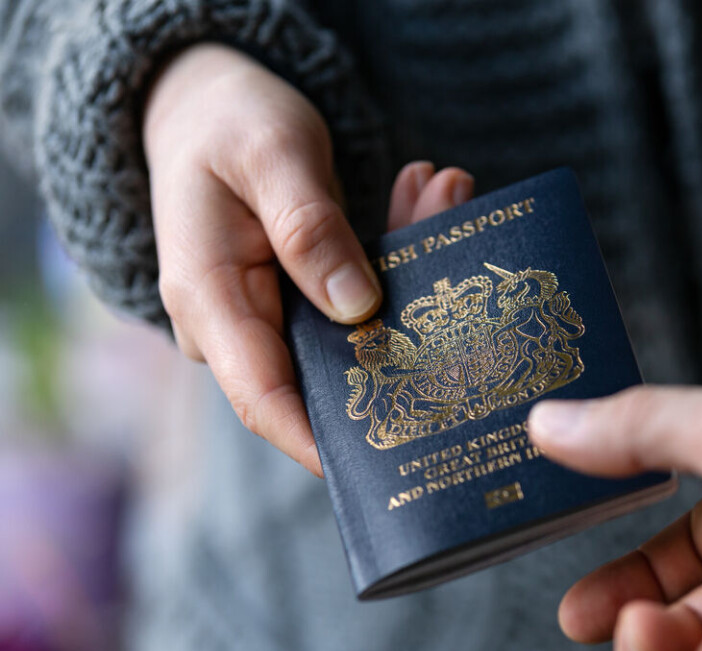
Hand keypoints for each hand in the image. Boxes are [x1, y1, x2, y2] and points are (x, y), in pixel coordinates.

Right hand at [143, 44, 472, 475]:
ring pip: (351, 328)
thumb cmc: (226, 120)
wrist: (200, 103)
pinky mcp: (296, 296)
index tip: (392, 458)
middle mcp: (235, 321)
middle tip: (461, 267)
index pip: (264, 398)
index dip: (323, 439)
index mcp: (208, 298)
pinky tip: (429, 196)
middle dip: (400, 336)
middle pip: (326, 364)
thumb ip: (308, 230)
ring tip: (447, 192)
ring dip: (407, 274)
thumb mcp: (270, 156)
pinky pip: (353, 297)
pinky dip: (394, 255)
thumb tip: (357, 309)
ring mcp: (268, 313)